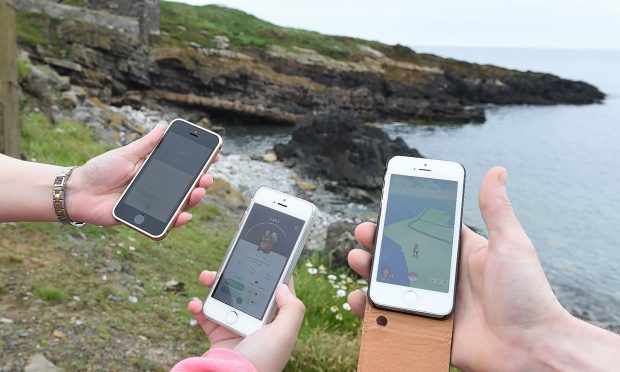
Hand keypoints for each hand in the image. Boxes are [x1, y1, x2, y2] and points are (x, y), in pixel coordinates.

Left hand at [65, 125, 218, 225]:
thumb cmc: (99, 170)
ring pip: (179, 203)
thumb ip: (146, 144)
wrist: (78, 192)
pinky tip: (184, 215)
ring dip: (193, 199)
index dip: (199, 164)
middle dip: (201, 182)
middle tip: (207, 178)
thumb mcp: (124, 154)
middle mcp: (157, 187)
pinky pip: (164, 221)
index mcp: (154, 170)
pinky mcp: (144, 218)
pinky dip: (176, 220)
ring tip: (198, 192)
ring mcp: (152, 204)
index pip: (182, 167)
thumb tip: (163, 127)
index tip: (214, 157)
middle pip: (185, 187)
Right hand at [188, 270, 305, 371]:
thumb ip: (292, 308)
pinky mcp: (217, 335)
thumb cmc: (261, 361)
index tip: (267, 254)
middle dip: (237, 273)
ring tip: (205, 277)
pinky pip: (206, 315)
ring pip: (226, 297)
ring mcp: (236, 328)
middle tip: (229, 262)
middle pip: (248, 289)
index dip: (274, 273)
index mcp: (276, 322)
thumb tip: (283, 285)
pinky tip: (195, 304)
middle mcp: (257, 324)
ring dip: (214, 284)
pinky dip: (198, 306)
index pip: (278, 292)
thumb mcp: (285, 334)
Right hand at [347, 167, 574, 370]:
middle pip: (403, 256)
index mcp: (462, 254)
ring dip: (371, 271)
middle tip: (364, 233)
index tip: (387, 205)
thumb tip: (497, 171)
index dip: (404, 218)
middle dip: (380, 243)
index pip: (426, 230)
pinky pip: (394, 318)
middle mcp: (445, 277)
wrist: (532, 349)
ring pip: (394, 284)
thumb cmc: (528, 295)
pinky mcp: (429, 329)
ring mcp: (435, 303)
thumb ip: (496, 210)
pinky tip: (360, 299)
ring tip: (358, 260)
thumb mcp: (511, 245)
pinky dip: (373, 311)